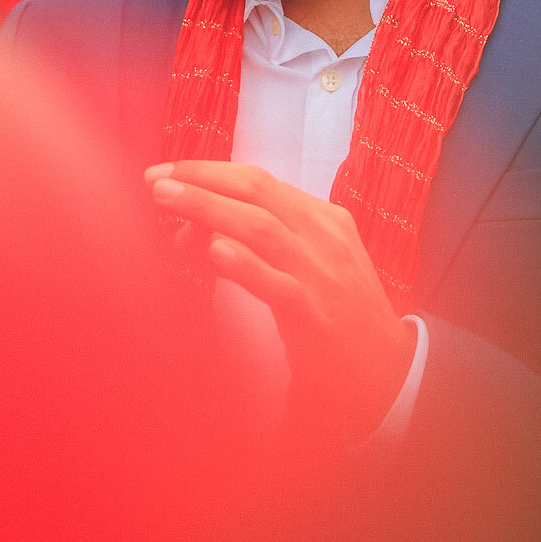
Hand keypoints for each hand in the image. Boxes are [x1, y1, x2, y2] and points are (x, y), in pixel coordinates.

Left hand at [145, 160, 416, 444]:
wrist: (387, 370)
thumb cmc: (336, 311)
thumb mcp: (308, 261)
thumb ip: (261, 240)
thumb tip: (197, 229)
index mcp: (323, 217)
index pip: (259, 180)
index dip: (209, 171)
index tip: (167, 171)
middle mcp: (323, 236)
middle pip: (256, 191)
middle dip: (201, 179)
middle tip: (154, 179)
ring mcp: (320, 274)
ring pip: (259, 226)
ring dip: (206, 208)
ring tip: (165, 199)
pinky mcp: (315, 314)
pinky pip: (276, 283)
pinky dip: (244, 264)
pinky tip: (213, 253)